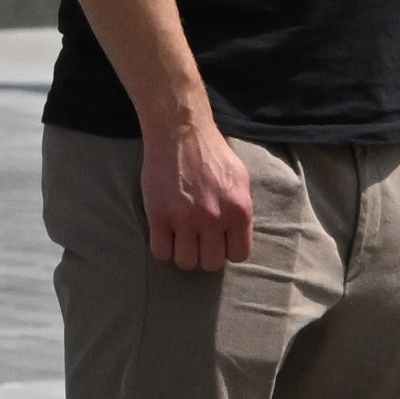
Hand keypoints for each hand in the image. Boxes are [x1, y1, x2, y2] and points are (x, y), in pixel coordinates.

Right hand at [140, 110, 256, 274]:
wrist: (181, 135)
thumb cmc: (213, 155)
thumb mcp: (240, 181)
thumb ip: (240, 210)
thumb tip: (237, 234)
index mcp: (239, 211)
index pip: (239, 254)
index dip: (228, 251)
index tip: (220, 242)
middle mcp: (214, 219)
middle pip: (211, 263)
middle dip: (206, 255)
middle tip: (199, 241)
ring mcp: (184, 220)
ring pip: (186, 262)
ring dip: (184, 254)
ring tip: (182, 239)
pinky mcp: (158, 217)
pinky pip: (160, 252)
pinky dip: (163, 249)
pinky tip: (165, 235)